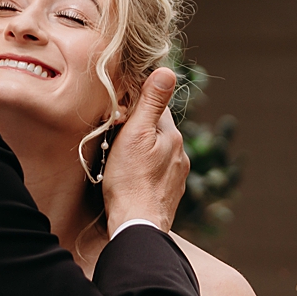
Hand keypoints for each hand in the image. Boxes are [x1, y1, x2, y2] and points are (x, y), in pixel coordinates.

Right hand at [100, 68, 187, 233]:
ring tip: (123, 163)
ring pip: (159, 153)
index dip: (136, 105)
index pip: (156, 107)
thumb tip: (167, 70)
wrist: (138, 225)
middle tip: (116, 140)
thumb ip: (151, 102)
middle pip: (157, 130)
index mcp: (172, 135)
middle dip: (140, 131)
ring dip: (144, 153)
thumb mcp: (135, 135)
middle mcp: (181, 153)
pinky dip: (147, 173)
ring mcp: (178, 175)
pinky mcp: (171, 193)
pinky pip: (158, 174)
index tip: (120, 112)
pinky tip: (133, 181)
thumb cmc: (130, 181)